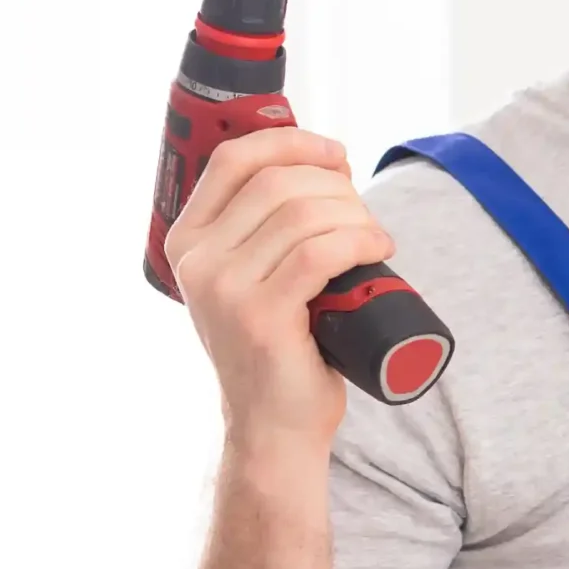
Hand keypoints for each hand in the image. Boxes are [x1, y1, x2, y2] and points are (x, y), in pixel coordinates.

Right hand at [163, 128, 395, 455]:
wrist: (273, 424)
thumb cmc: (280, 347)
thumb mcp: (252, 278)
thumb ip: (262, 230)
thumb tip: (320, 168)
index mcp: (189, 240)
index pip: (234, 158)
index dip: (293, 143)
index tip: (337, 156)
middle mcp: (197, 259)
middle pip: (281, 183)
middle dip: (339, 190)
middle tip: (365, 220)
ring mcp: (224, 288)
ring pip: (305, 215)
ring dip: (357, 218)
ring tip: (374, 242)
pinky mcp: (261, 316)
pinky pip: (320, 253)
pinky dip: (360, 241)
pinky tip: (379, 251)